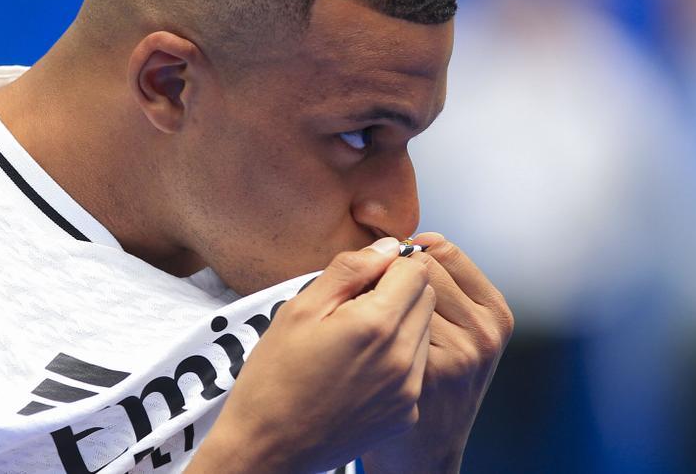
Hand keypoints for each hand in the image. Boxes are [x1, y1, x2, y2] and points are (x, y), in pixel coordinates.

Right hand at [189, 238, 435, 473]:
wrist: (268, 448)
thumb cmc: (274, 376)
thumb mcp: (299, 309)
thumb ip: (348, 270)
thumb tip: (388, 247)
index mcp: (375, 325)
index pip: (417, 270)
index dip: (390, 265)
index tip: (364, 277)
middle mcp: (401, 358)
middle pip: (426, 299)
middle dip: (400, 291)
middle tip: (356, 306)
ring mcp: (408, 390)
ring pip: (424, 332)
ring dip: (401, 324)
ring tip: (357, 340)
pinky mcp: (406, 413)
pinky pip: (416, 368)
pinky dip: (397, 359)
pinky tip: (360, 371)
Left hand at [364, 233, 513, 473]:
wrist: (423, 452)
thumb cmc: (431, 381)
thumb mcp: (460, 332)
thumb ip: (445, 287)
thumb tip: (406, 242)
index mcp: (495, 311)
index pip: (443, 249)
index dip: (407, 255)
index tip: (389, 273)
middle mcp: (485, 331)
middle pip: (420, 267)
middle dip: (391, 275)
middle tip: (374, 299)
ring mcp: (459, 353)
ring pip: (400, 293)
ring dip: (376, 298)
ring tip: (369, 322)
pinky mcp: (426, 372)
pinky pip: (385, 322)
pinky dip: (367, 324)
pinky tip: (365, 345)